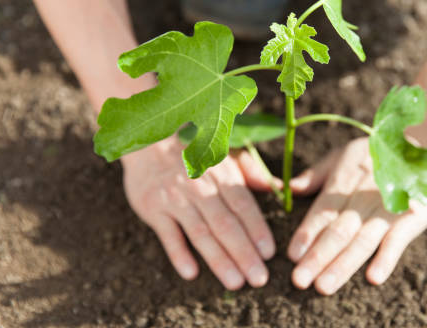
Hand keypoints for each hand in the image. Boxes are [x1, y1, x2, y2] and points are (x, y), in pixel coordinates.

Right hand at [120, 135, 275, 289]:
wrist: (149, 144)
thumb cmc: (195, 155)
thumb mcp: (225, 156)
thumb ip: (251, 172)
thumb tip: (278, 187)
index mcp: (222, 175)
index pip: (243, 205)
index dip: (257, 229)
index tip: (269, 254)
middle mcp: (200, 187)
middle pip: (225, 224)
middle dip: (244, 253)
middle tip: (259, 279)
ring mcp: (176, 198)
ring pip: (200, 233)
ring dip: (219, 260)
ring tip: (235, 282)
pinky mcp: (153, 208)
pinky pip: (168, 234)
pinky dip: (179, 254)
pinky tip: (191, 273)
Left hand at [287, 137, 426, 294]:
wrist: (420, 144)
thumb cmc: (373, 154)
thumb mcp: (341, 155)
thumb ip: (315, 175)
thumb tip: (288, 188)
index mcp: (343, 183)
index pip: (322, 212)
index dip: (307, 233)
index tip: (291, 255)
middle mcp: (362, 199)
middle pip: (338, 231)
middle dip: (318, 257)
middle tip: (299, 280)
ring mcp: (387, 210)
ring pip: (362, 241)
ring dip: (343, 265)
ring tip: (324, 286)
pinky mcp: (412, 218)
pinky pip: (398, 240)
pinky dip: (387, 258)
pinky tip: (374, 278)